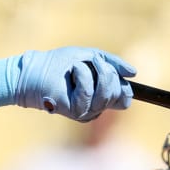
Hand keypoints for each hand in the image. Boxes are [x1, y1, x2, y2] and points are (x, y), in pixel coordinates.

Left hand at [11, 46, 134, 121]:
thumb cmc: (60, 63)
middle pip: (118, 92)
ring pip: (107, 92)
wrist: (35, 69)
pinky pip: (88, 91)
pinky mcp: (74, 111)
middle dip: (107, 71)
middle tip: (91, 63)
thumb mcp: (92, 57)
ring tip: (79, 65)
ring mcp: (85, 112)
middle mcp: (95, 108)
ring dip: (95, 71)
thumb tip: (134, 73)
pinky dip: (82, 75)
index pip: (124, 99)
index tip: (113, 71)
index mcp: (101, 98)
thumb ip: (113, 64)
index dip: (123, 84)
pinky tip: (72, 71)